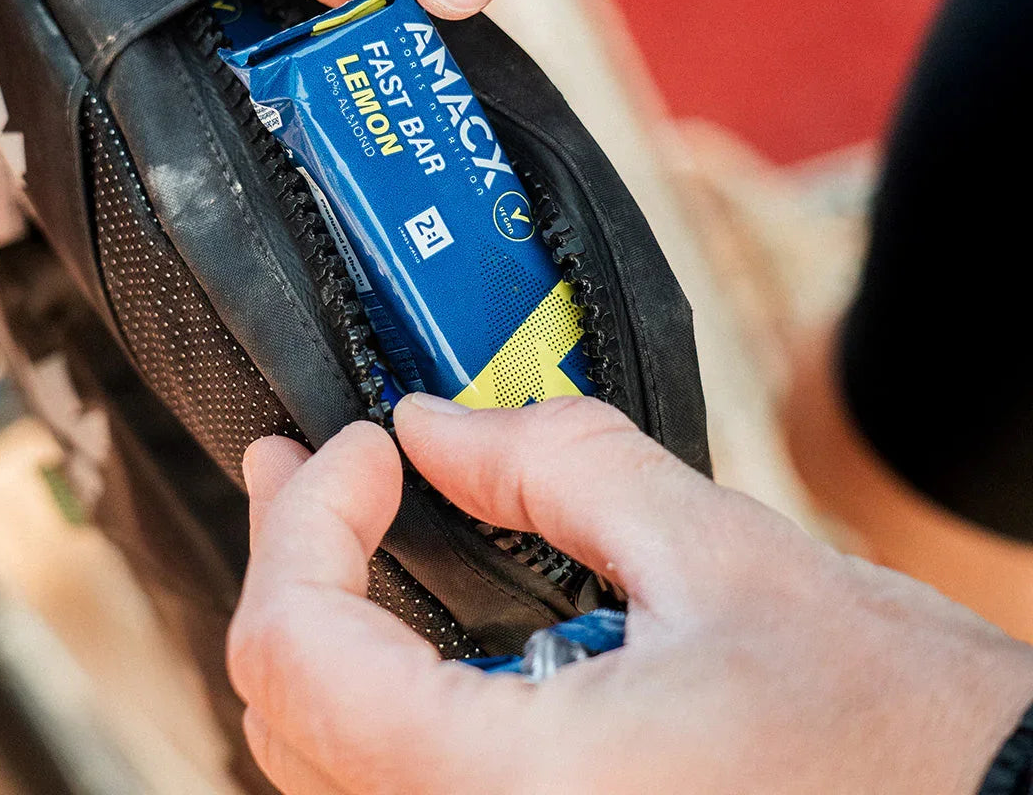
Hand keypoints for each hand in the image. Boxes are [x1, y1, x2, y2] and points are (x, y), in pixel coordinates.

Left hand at [230, 395, 1032, 793]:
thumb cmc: (898, 737)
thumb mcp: (719, 555)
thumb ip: (553, 464)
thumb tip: (431, 424)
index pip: (300, 651)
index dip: (309, 521)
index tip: (363, 448)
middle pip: (282, 715)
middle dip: (291, 560)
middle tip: (310, 467)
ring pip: (319, 765)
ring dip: (315, 624)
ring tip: (334, 520)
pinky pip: (381, 794)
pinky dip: (364, 693)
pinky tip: (396, 619)